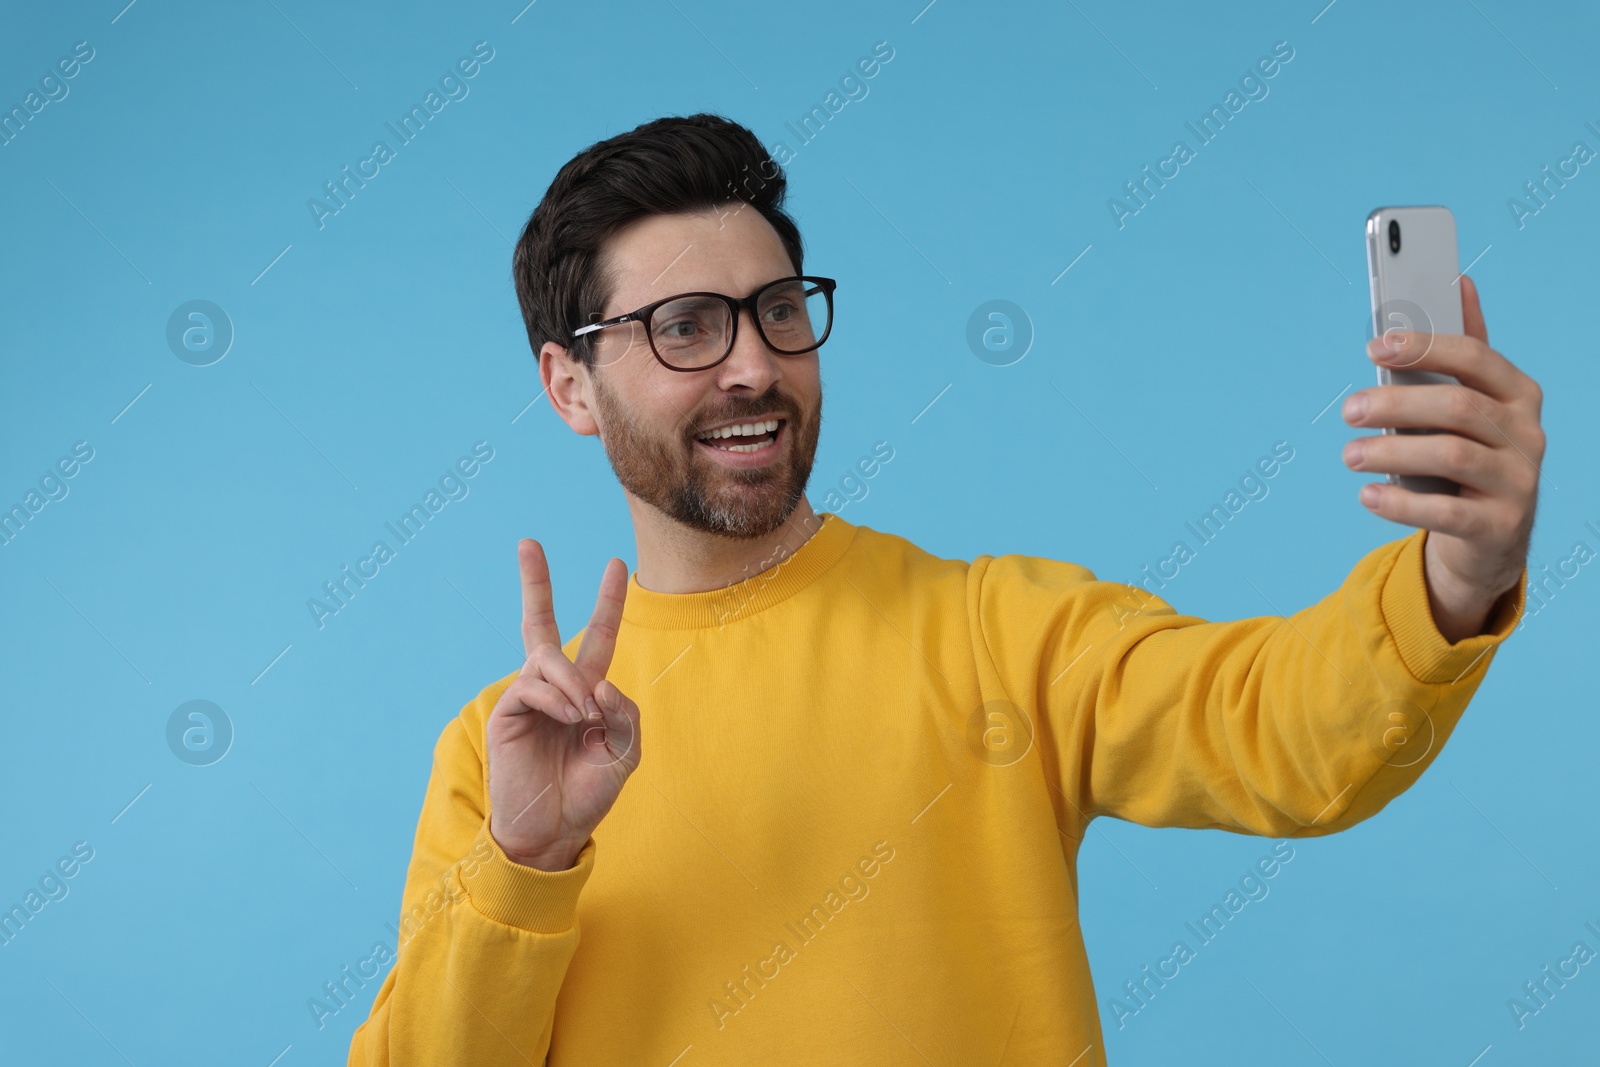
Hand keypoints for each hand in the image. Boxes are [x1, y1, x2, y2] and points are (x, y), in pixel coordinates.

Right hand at [485, 540, 641, 870]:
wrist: (553, 832)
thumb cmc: (589, 793)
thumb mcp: (624, 751)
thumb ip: (623, 711)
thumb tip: (597, 681)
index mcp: (585, 692)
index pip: (598, 638)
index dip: (608, 603)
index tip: (616, 566)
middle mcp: (554, 687)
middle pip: (540, 623)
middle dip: (535, 582)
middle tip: (528, 542)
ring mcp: (528, 697)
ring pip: (548, 658)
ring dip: (573, 681)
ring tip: (585, 715)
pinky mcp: (508, 712)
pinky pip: (534, 685)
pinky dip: (558, 696)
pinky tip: (571, 718)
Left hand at [1341, 275, 1544, 642]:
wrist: (1489, 536)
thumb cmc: (1469, 453)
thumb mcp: (1470, 402)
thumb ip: (1462, 351)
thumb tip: (1459, 280)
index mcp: (1517, 393)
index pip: (1476, 357)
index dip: (1425, 347)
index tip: (1375, 346)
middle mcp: (1527, 434)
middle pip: (1459, 408)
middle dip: (1397, 403)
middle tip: (1350, 409)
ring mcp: (1518, 482)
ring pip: (1453, 456)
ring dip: (1392, 453)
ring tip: (1349, 454)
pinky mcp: (1499, 526)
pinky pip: (1447, 513)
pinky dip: (1401, 503)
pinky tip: (1367, 496)